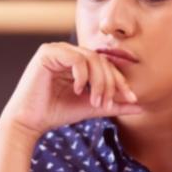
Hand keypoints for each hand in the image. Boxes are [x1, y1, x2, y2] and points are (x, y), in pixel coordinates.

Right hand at [0, 42, 142, 139]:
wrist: (30, 122)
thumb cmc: (56, 113)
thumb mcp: (91, 107)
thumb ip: (113, 104)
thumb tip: (141, 106)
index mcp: (79, 62)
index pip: (107, 65)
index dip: (120, 81)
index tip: (131, 98)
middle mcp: (69, 52)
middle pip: (102, 60)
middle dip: (110, 83)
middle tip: (106, 104)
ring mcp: (58, 50)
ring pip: (91, 58)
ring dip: (98, 81)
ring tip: (94, 101)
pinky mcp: (47, 52)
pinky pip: (75, 58)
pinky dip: (82, 75)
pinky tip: (78, 90)